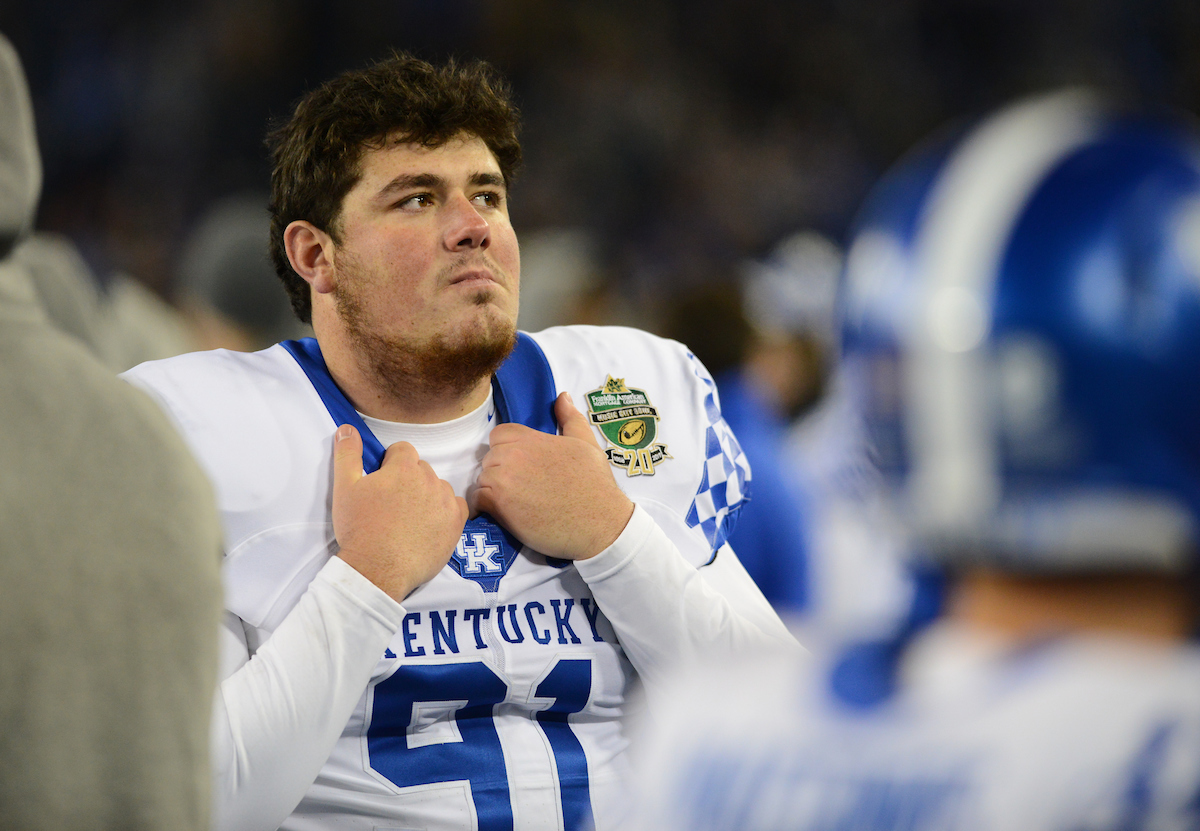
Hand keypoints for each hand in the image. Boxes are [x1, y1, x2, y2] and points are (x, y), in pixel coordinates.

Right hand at [331, 424, 467, 600]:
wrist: (378, 570)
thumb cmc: (359, 529)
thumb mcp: (344, 488)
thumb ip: (347, 454)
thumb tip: (346, 429)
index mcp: (403, 467)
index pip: (403, 450)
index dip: (391, 464)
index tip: (382, 483)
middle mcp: (429, 479)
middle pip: (421, 469)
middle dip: (408, 480)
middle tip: (392, 504)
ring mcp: (445, 501)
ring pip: (439, 487)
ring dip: (427, 496)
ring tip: (409, 519)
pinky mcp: (456, 523)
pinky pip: (457, 506)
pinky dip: (446, 512)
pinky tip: (429, 525)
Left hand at [471, 392, 634, 559]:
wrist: (599, 522)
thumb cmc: (594, 484)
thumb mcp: (586, 443)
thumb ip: (570, 418)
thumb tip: (563, 397)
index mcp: (529, 438)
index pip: (498, 436)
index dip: (508, 451)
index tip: (522, 466)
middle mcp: (512, 455)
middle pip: (489, 458)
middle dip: (501, 471)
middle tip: (523, 488)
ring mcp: (503, 480)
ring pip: (482, 480)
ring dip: (493, 490)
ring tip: (516, 503)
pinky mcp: (498, 506)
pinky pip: (476, 501)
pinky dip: (485, 508)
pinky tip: (503, 514)